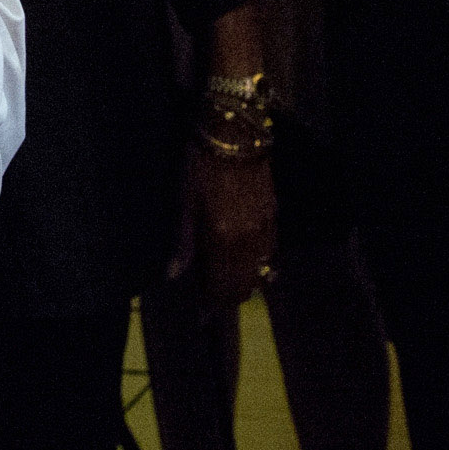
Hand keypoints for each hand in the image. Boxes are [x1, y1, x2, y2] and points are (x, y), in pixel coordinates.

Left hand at [168, 143, 277, 307]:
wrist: (235, 132)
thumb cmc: (200, 165)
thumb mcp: (184, 201)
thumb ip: (182, 241)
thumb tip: (173, 275)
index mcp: (223, 240)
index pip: (220, 286)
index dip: (211, 304)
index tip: (201, 317)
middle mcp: (249, 242)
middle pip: (243, 284)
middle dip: (228, 297)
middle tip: (212, 301)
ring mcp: (266, 229)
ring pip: (260, 272)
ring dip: (245, 282)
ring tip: (228, 284)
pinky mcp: (275, 215)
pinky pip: (271, 253)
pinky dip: (262, 265)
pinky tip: (254, 265)